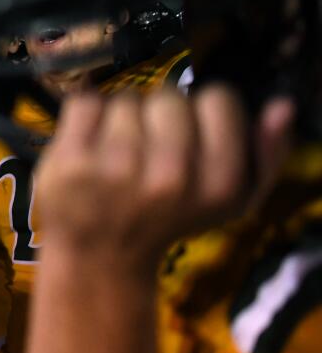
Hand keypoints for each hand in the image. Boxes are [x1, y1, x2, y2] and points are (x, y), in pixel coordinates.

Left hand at [34, 86, 294, 271]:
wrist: (101, 257)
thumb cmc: (169, 219)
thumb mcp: (233, 201)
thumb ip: (267, 155)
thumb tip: (282, 106)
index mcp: (217, 183)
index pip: (218, 99)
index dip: (203, 112)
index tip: (189, 136)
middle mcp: (169, 175)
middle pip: (169, 96)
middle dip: (159, 115)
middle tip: (148, 149)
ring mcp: (115, 168)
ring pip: (126, 98)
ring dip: (121, 117)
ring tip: (117, 153)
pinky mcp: (71, 162)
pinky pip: (85, 102)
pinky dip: (86, 116)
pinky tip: (90, 146)